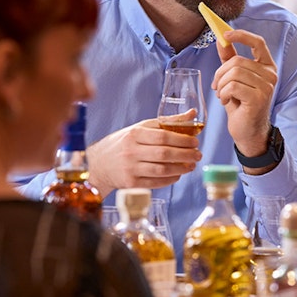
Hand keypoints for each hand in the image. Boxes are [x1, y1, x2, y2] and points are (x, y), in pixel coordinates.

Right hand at [87, 118, 201, 194]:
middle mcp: (131, 151)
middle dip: (186, 154)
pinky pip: (156, 182)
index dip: (183, 140)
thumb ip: (168, 122)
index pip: (163, 136)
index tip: (195, 142)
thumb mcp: (141, 128)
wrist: (99, 163)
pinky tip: (179, 174)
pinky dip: (170, 179)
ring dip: (181, 168)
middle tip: (198, 154)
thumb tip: (193, 113)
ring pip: (162, 170)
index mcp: (134, 134)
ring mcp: (130, 168)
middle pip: (164, 154)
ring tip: (192, 165)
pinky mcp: (130, 183)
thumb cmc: (125, 143)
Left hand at [214, 29, 277, 168]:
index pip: (258, 43)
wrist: (248, 131)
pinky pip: (233, 86)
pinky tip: (226, 101)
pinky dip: (223, 93)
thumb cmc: (241, 104)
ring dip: (220, 85)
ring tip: (222, 95)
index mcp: (267, 67)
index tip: (225, 34)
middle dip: (220, 73)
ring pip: (233, 73)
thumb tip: (221, 39)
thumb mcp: (234, 79)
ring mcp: (267, 87)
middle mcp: (271, 75)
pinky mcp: (259, 98)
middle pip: (237, 61)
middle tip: (216, 86)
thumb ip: (229, 59)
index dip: (241, 36)